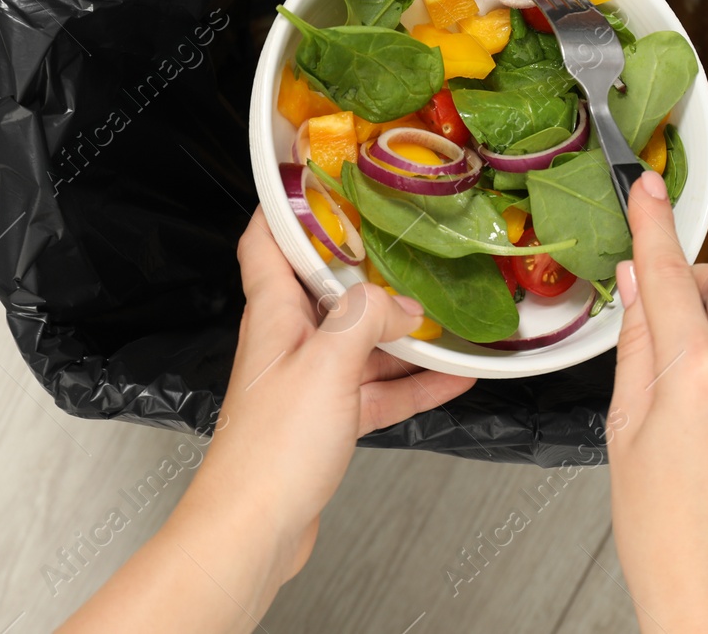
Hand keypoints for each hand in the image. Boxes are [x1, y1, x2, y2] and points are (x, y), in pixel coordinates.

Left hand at [61, 208, 474, 631]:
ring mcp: (309, 384)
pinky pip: (377, 389)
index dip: (288, 204)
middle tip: (411, 241)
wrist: (253, 530)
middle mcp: (288, 342)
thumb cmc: (271, 449)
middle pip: (328, 289)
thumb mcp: (327, 364)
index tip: (323, 176)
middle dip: (370, 266)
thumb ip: (366, 319)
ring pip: (361, 341)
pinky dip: (413, 382)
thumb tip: (403, 303)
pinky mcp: (326, 422)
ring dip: (402, 330)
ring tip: (449, 312)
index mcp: (274, 314)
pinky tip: (455, 378)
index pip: (267, 241)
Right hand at [607, 170, 707, 632]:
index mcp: (698, 377)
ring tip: (688, 407)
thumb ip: (637, 347)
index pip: (669, 276)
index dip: (655, 224)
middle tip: (666, 317)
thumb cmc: (667, 536)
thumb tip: (636, 289)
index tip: (649, 188)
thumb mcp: (625, 433)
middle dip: (699, 282)